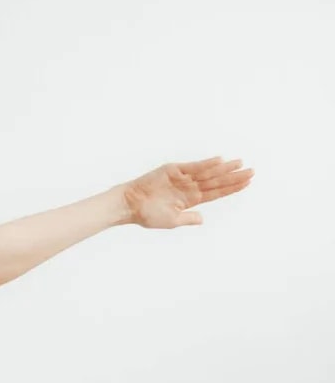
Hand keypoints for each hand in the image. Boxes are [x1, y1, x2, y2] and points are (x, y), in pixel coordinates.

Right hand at [123, 156, 253, 228]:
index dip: (232, 188)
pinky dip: (206, 164)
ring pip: (208, 173)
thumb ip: (188, 218)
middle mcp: (189, 186)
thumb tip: (203, 218)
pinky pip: (193, 167)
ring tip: (241, 164)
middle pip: (216, 181)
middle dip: (234, 177)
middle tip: (252, 171)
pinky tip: (220, 161)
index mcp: (190, 199)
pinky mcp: (173, 170)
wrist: (130, 205)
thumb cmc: (148, 215)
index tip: (247, 183)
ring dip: (224, 169)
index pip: (216, 192)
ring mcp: (182, 177)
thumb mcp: (171, 221)